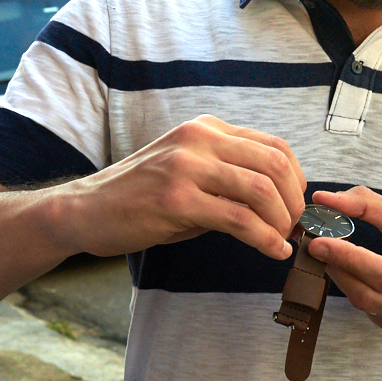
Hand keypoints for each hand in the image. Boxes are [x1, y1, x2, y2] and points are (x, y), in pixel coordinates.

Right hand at [63, 115, 305, 259]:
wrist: (85, 210)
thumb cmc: (142, 197)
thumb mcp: (190, 173)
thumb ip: (230, 178)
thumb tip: (280, 202)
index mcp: (206, 129)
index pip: (273, 145)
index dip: (296, 178)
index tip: (297, 205)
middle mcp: (199, 140)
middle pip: (274, 163)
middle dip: (293, 200)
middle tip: (294, 227)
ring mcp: (187, 167)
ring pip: (261, 189)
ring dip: (281, 220)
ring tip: (282, 240)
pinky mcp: (176, 199)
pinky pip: (238, 219)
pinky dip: (264, 238)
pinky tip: (272, 251)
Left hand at [307, 186, 381, 335]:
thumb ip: (368, 205)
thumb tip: (325, 199)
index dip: (350, 259)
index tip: (321, 242)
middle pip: (371, 294)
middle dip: (339, 268)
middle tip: (318, 246)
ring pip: (366, 305)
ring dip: (342, 279)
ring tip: (333, 257)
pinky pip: (370, 312)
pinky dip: (356, 290)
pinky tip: (355, 275)